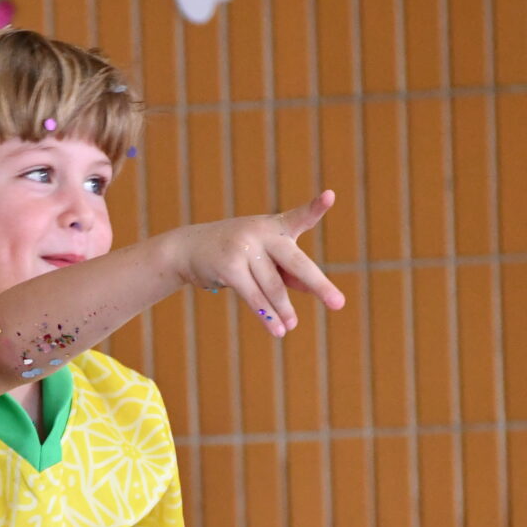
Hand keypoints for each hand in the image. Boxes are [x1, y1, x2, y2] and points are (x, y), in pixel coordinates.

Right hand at [171, 190, 341, 334]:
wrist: (188, 248)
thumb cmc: (236, 252)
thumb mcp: (265, 256)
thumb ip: (290, 271)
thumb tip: (315, 288)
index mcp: (276, 227)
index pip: (300, 217)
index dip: (316, 208)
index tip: (329, 196)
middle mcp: (262, 233)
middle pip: (296, 263)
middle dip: (319, 285)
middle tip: (338, 303)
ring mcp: (245, 248)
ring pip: (273, 287)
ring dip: (285, 310)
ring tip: (292, 326)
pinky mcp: (230, 267)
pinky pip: (254, 297)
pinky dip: (267, 316)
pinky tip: (278, 330)